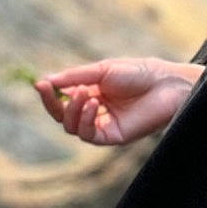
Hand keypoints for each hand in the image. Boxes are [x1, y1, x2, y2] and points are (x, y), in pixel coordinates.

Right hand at [33, 56, 199, 144]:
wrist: (167, 84)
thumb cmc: (139, 72)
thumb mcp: (102, 70)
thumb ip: (75, 77)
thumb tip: (45, 81)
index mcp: (91, 93)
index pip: (62, 99)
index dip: (49, 94)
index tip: (39, 84)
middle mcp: (95, 111)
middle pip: (63, 116)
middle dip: (53, 104)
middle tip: (49, 89)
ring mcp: (104, 125)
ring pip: (72, 127)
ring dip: (72, 110)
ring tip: (84, 93)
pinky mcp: (113, 137)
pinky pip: (89, 135)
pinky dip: (86, 120)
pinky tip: (93, 105)